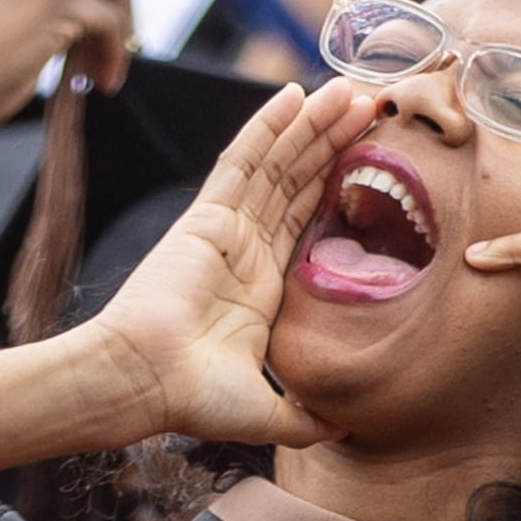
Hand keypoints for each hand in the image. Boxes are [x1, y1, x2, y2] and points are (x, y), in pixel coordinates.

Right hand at [86, 81, 372, 446]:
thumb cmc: (194, 398)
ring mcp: (227, 228)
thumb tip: (345, 430)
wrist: (146, 382)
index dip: (341, 187)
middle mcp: (248, 250)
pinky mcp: (207, 215)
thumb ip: (307, 418)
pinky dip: (268, 126)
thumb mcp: (270, 411)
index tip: (375, 157)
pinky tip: (294, 95)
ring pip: (279, 163)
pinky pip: (244, 160)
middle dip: (335, 142)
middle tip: (374, 105)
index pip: (310, 220)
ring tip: (349, 90)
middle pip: (299, 181)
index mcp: (264, 287)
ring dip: (313, 125)